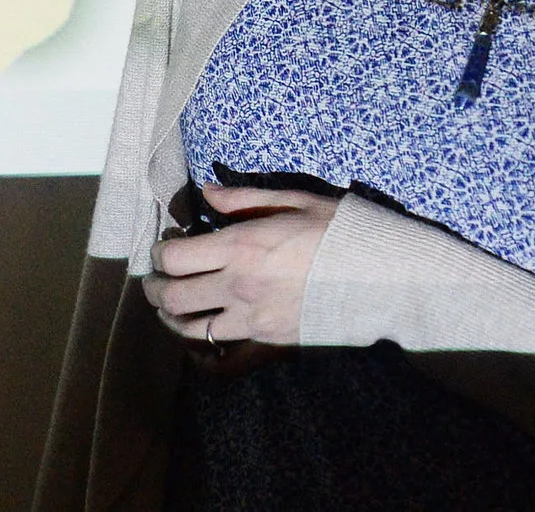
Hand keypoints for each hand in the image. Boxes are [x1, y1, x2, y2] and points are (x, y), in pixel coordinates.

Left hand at [143, 184, 338, 346]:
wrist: (382, 276)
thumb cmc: (338, 230)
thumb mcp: (292, 200)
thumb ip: (243, 198)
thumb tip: (207, 191)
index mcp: (241, 245)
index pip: (175, 257)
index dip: (158, 253)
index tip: (161, 248)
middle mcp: (240, 285)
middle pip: (173, 296)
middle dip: (153, 288)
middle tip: (152, 281)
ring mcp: (254, 317)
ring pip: (191, 328)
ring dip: (171, 317)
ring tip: (168, 306)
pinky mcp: (270, 339)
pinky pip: (223, 344)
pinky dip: (203, 337)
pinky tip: (202, 325)